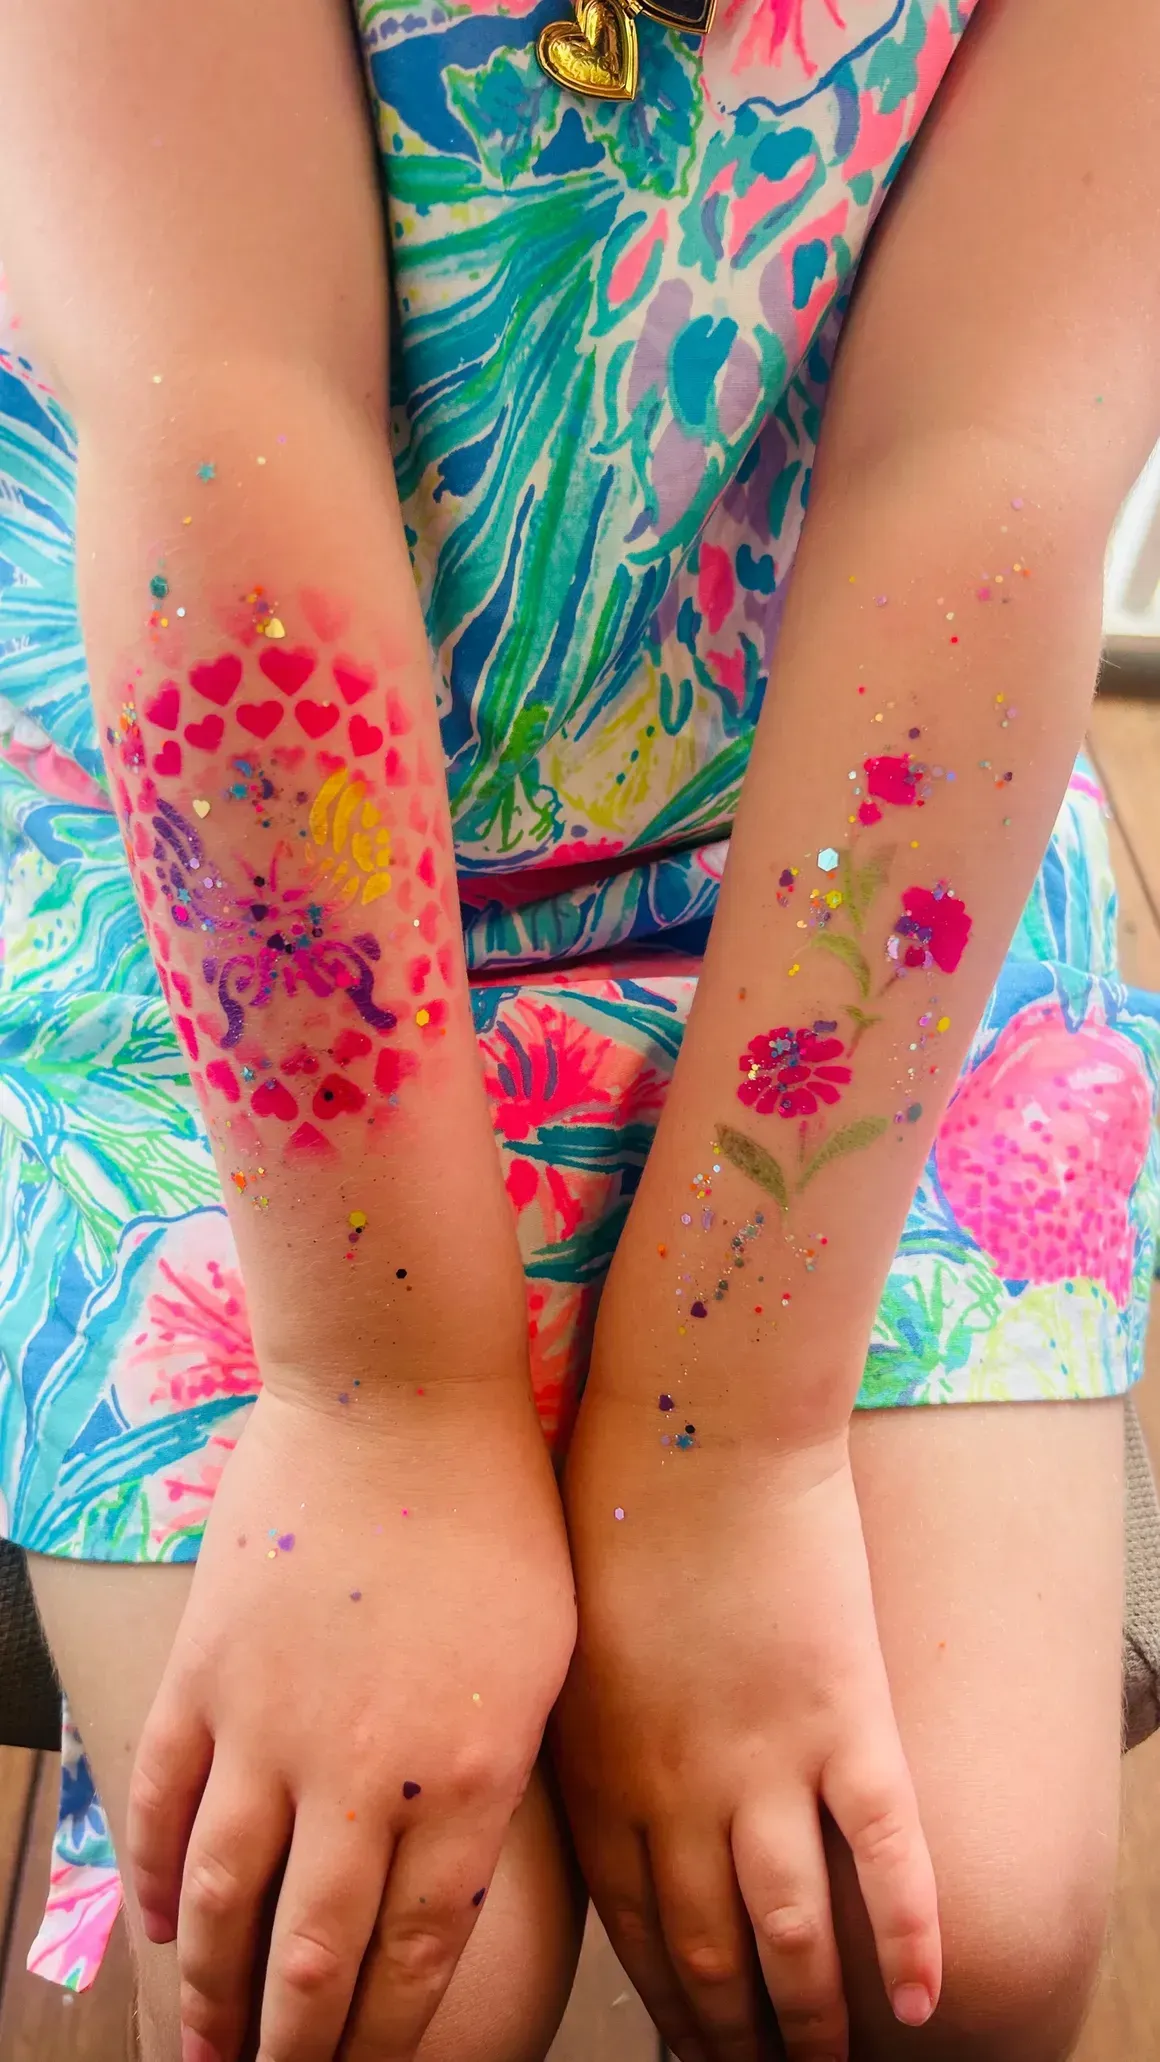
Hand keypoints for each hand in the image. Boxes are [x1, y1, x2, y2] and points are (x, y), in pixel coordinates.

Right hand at [128, 1378, 574, 2061]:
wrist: (401, 1394)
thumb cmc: (502, 1515)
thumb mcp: (546, 1658)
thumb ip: (501, 1777)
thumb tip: (456, 1873)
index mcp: (471, 1776)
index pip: (417, 1956)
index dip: (385, 2037)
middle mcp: (367, 1773)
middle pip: (315, 1960)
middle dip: (295, 2053)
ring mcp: (272, 1724)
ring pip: (227, 1905)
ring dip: (213, 1999)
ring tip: (207, 2056)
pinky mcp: (207, 1671)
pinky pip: (171, 1804)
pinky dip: (162, 1878)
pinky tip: (168, 1928)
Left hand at [552, 1385, 939, 2061]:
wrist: (692, 1424)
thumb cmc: (605, 1507)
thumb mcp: (563, 1639)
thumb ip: (576, 1732)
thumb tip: (579, 1797)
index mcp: (599, 1775)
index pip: (636, 1931)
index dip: (669, 2001)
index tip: (687, 2041)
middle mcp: (679, 1795)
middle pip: (712, 1953)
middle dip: (734, 2034)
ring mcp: (768, 1762)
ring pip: (796, 1933)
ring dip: (814, 2018)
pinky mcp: (847, 1718)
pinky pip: (886, 1856)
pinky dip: (905, 1939)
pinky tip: (917, 2001)